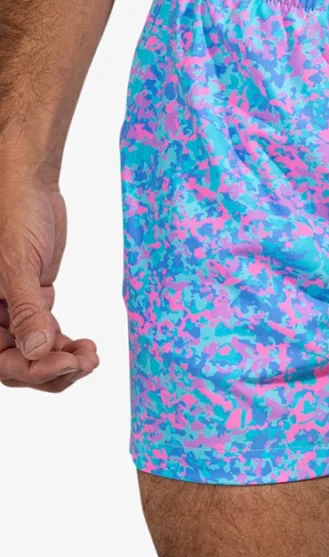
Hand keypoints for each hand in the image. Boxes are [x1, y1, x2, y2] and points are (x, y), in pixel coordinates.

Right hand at [0, 178, 98, 389]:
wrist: (31, 186)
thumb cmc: (14, 214)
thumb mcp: (18, 263)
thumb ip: (26, 310)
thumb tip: (36, 351)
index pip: (0, 361)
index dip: (31, 370)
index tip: (65, 362)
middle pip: (17, 365)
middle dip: (52, 370)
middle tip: (86, 361)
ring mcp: (12, 311)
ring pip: (35, 354)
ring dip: (63, 361)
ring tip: (91, 355)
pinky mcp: (33, 302)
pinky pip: (46, 335)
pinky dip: (65, 345)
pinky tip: (85, 345)